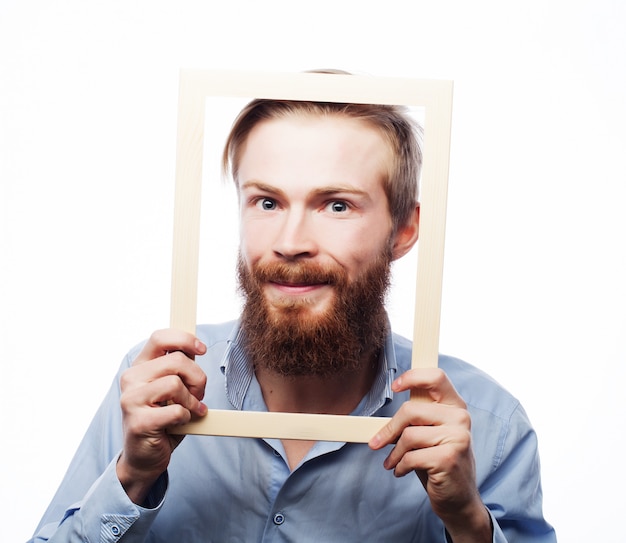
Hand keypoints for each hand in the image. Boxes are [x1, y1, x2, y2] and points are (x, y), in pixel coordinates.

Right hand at [116, 329, 207, 503]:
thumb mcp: (172, 389)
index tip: (201, 349)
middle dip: (197, 377)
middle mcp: (131, 379)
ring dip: (192, 399)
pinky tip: (180, 422)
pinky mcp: (138, 422)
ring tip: (190, 409)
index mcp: (140, 366)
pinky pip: (176, 410)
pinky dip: (186, 416)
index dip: (184, 339)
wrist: (144, 457)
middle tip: (199, 393)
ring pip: (176, 384)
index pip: (160, 338)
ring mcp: (131, 400)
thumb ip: (179, 369)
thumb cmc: (162, 419)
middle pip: (177, 361)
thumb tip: (196, 349)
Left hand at [369, 368, 490, 541]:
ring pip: (408, 435)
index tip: (394, 386)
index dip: (412, 377)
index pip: (436, 377)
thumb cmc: (439, 462)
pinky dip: (400, 466)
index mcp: (456, 406)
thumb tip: (384, 415)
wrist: (459, 499)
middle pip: (411, 409)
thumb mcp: (430, 434)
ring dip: (394, 453)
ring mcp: (457, 438)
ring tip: (392, 461)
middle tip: (377, 442)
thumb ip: (418, 418)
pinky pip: (410, 457)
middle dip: (389, 428)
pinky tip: (401, 471)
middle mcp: (460, 418)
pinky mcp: (448, 458)